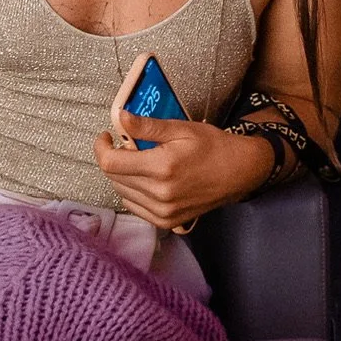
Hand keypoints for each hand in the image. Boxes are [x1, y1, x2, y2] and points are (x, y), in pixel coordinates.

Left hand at [94, 112, 271, 230]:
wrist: (239, 172)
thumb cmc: (212, 146)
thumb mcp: (181, 129)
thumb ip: (147, 127)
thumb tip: (120, 118)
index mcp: (161, 167)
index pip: (110, 163)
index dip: (101, 148)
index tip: (107, 136)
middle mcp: (159, 194)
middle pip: (114, 178)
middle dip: (114, 159)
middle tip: (128, 146)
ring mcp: (162, 211)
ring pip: (122, 193)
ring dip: (123, 176)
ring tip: (139, 162)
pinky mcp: (166, 221)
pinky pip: (135, 206)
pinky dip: (133, 192)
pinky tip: (146, 180)